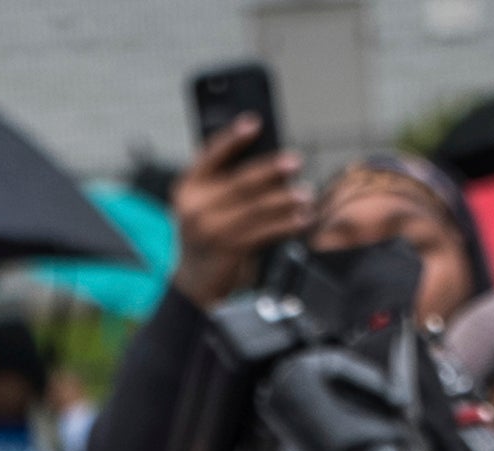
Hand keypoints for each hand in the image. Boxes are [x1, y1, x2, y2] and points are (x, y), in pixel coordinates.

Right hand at [167, 118, 312, 311]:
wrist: (194, 283)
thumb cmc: (207, 237)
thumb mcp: (206, 206)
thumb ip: (225, 186)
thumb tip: (273, 166)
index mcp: (187, 187)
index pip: (210, 155)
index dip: (233, 137)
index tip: (255, 122)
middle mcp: (194, 206)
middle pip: (239, 181)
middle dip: (270, 169)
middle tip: (295, 161)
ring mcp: (209, 229)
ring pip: (255, 208)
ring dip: (285, 200)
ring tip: (306, 194)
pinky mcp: (226, 249)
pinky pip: (263, 232)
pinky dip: (285, 224)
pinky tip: (301, 219)